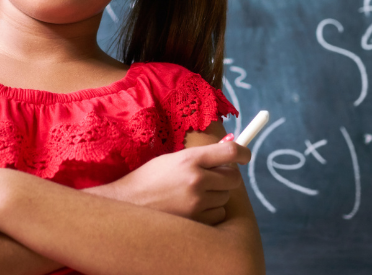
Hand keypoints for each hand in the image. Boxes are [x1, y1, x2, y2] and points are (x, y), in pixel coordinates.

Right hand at [104, 141, 250, 224]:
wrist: (126, 204)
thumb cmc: (148, 179)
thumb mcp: (171, 159)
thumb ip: (199, 157)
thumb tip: (228, 153)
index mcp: (190, 159)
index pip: (230, 152)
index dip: (243, 153)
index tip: (245, 156)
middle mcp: (196, 179)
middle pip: (233, 178)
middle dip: (227, 177)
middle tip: (215, 178)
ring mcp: (197, 202)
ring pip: (225, 198)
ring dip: (217, 195)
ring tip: (195, 194)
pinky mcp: (196, 220)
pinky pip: (218, 214)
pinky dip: (211, 212)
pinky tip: (193, 208)